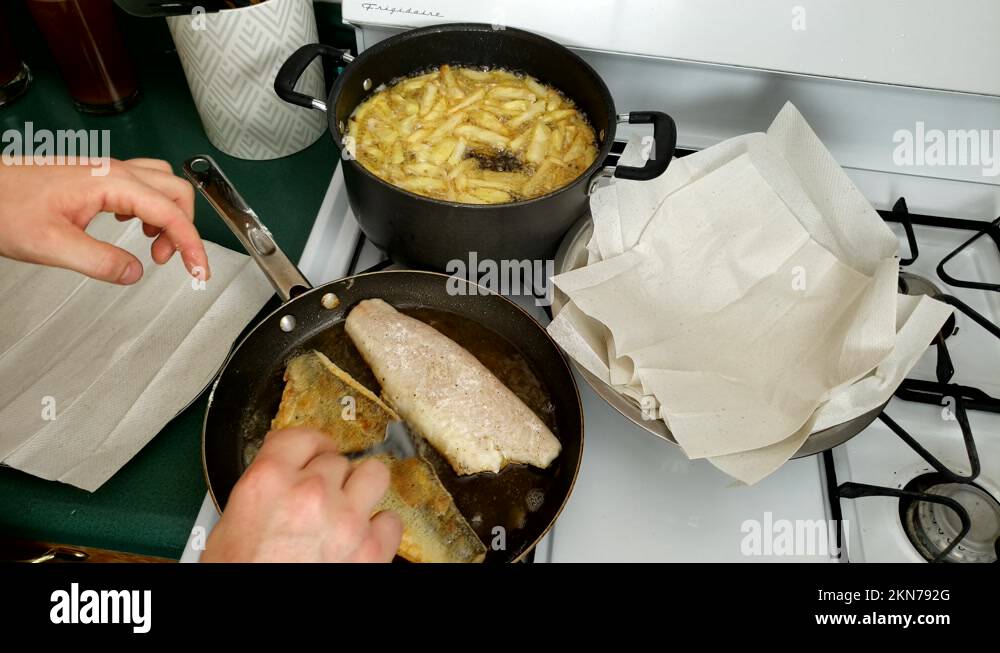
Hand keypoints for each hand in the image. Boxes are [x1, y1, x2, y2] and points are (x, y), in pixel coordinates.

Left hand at [0, 159, 208, 283]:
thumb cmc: (5, 207)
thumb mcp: (52, 245)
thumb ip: (100, 262)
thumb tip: (134, 272)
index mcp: (111, 183)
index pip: (170, 213)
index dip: (191, 246)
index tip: (199, 271)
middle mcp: (114, 171)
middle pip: (177, 191)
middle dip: (184, 229)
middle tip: (172, 261)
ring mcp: (105, 171)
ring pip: (162, 184)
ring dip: (170, 215)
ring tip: (154, 246)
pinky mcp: (96, 176)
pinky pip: (142, 184)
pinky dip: (151, 207)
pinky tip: (134, 225)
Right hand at [202, 427, 402, 562]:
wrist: (255, 621)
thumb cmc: (240, 573)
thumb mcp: (231, 522)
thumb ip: (264, 486)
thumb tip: (283, 474)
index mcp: (269, 481)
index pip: (302, 436)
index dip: (310, 446)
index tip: (314, 454)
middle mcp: (311, 492)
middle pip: (337, 459)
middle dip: (331, 477)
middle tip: (321, 499)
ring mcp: (347, 520)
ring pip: (373, 475)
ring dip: (362, 490)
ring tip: (349, 509)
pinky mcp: (372, 549)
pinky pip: (391, 520)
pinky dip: (379, 529)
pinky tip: (362, 539)